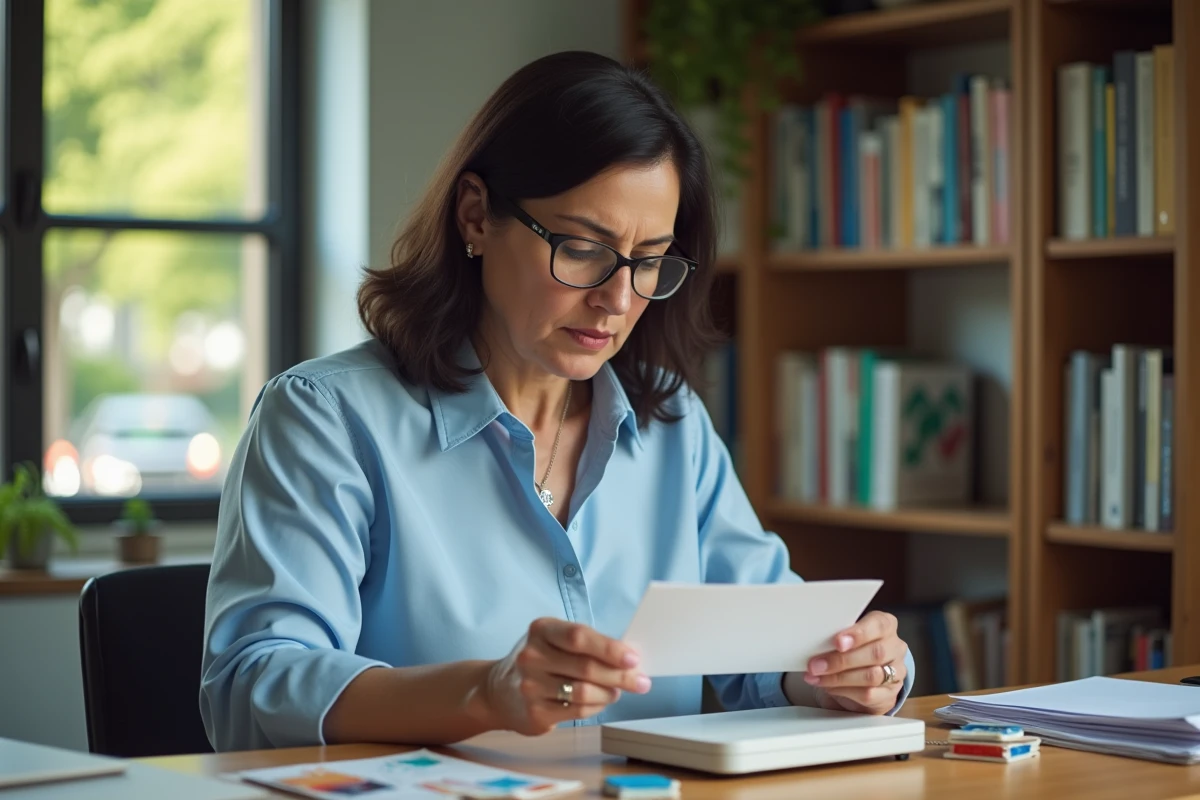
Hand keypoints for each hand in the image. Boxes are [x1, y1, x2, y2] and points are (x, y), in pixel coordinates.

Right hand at [481, 618, 651, 735]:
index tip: (633, 658)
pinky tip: (600, 701)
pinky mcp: (534, 713)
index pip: (579, 637)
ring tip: (618, 691)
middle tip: (641, 681)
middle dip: (620, 676)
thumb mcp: (555, 641)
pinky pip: (576, 711)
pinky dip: (596, 707)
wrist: (499, 691)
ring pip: (584, 692)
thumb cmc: (541, 661)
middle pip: (586, 667)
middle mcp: (531, 656)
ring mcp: (530, 686)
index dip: (610, 649)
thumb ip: (588, 644)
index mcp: (541, 629)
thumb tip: (629, 658)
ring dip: (609, 693)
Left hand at [803, 611, 907, 714]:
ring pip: (871, 676)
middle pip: (876, 653)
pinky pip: (868, 694)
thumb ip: (838, 636)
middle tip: (816, 665)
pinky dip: (844, 690)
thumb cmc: (852, 650)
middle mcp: (895, 647)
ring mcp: (897, 672)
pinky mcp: (890, 694)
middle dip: (842, 660)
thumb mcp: (847, 636)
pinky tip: (829, 687)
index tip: (837, 641)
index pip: (879, 625)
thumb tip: (815, 641)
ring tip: (817, 676)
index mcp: (886, 625)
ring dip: (839, 678)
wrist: (863, 679)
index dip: (858, 634)